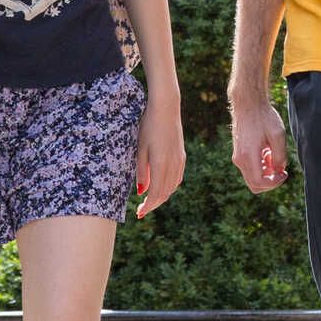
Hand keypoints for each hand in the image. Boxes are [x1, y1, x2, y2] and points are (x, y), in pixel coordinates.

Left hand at [133, 94, 186, 217]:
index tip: (139, 213)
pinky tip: (162, 188)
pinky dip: (169, 187)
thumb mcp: (140, 148)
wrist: (166, 108)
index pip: (156, 193)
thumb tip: (142, 191)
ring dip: (161, 197)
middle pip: (165, 193)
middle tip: (142, 211)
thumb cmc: (148, 125)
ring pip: (172, 187)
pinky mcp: (181, 155)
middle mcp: (173, 164)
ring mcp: (179, 160)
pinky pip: (177, 178)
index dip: (148, 206)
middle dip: (153, 204)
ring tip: (150, 201)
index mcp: (161, 163)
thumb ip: (141, 171)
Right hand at [230, 89, 289, 193]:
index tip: (284, 173)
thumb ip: (280, 155)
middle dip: (270, 181)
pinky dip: (261, 167)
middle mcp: (239, 160)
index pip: (259, 183)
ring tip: (274, 155)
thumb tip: (279, 170)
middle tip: (282, 169)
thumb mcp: (278, 134)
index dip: (274, 183)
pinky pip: (250, 169)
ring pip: (252, 178)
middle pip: (254, 185)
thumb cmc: (264, 117)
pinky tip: (268, 152)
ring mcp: (237, 157)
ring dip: (266, 173)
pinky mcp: (238, 154)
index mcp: (248, 156)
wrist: (248, 104)